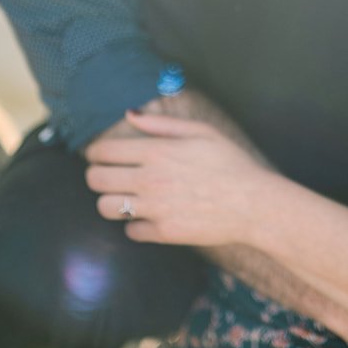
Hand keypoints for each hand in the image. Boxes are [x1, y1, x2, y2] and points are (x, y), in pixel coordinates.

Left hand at [84, 109, 269, 244]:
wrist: (253, 203)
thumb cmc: (230, 163)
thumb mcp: (200, 132)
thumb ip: (160, 123)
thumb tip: (130, 114)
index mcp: (156, 151)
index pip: (103, 152)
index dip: (94, 153)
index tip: (98, 156)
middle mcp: (150, 180)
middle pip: (96, 180)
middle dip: (96, 176)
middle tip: (106, 176)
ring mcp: (155, 208)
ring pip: (106, 207)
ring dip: (110, 201)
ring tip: (123, 197)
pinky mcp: (164, 233)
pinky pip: (130, 231)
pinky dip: (134, 225)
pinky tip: (147, 217)